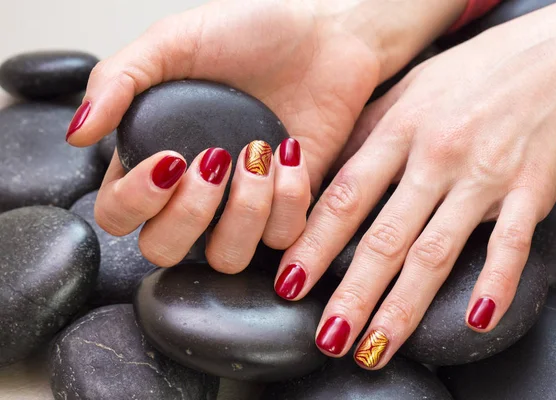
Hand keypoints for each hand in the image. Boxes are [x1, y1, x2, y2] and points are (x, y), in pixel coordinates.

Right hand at [66, 0, 465, 269]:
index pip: (117, 216)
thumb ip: (119, 81)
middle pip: (164, 251)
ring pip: (226, 258)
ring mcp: (242, 205)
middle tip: (214, 160)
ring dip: (243, 212)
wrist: (324, 37)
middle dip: (188, 215)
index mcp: (156, 156)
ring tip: (258, 155)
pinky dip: (287, 201)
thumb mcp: (175, 41)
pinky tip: (289, 153)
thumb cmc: (248, 34)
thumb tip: (78, 134)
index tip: (171, 159)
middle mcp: (195, 191)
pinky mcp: (288, 208)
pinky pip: (280, 238)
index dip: (135, 202)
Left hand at [275, 0, 555, 367]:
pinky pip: (510, 243)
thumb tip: (326, 176)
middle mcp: (436, 155)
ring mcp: (485, 175)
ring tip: (375, 348)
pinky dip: (495, 283)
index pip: (346, 196)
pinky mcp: (532, 188)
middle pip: (384, 236)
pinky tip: (475, 319)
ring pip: (436, 251)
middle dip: (351, 293)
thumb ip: (369, 133)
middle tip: (326, 337)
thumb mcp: (410, 87)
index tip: (290, 281)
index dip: (314, 243)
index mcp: (400, 128)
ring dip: (402, 306)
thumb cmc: (477, 70)